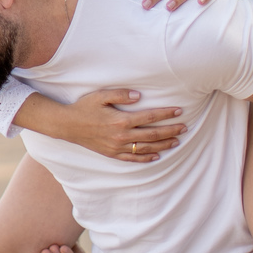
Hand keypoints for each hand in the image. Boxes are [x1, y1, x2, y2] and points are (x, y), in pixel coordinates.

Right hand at [55, 87, 185, 161]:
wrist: (68, 125)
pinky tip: (156, 156)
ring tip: (177, 141)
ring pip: (146, 148)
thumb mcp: (101, 95)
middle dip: (171, 130)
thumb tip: (139, 96)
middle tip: (184, 127)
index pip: (150, 117)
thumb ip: (120, 95)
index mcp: (121, 120)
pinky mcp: (112, 154)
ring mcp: (117, 147)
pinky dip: (146, 157)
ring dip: (163, 145)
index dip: (166, 114)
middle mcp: (121, 136)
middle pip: (152, 134)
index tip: (179, 111)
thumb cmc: (84, 107)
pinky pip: (133, 158)